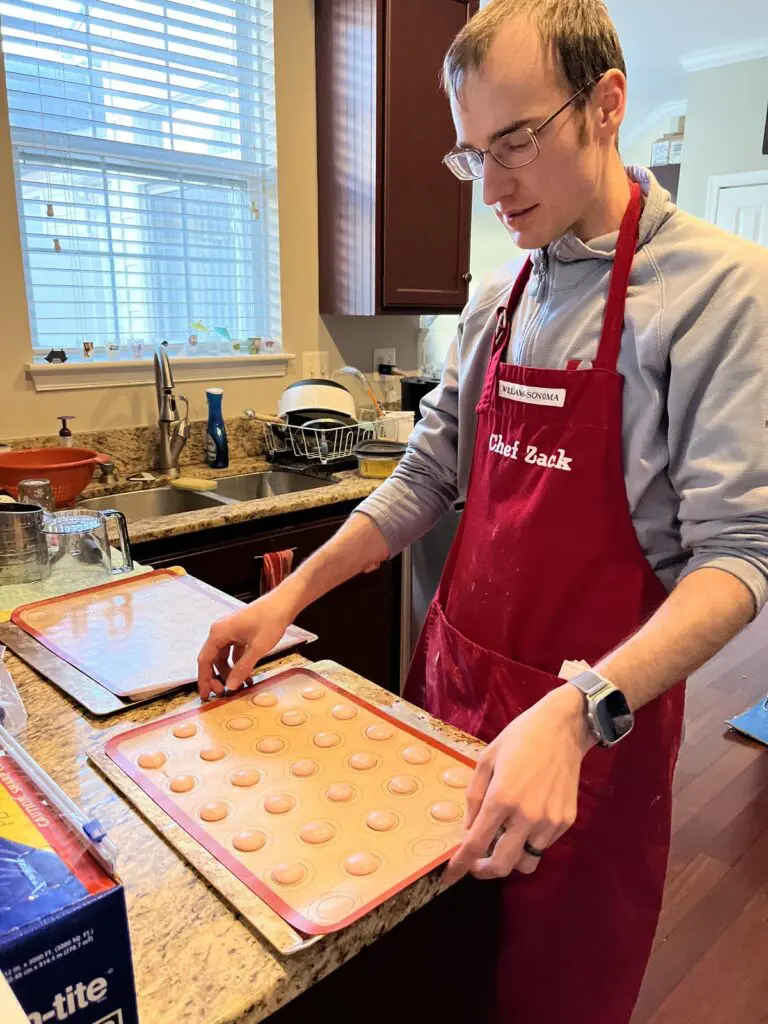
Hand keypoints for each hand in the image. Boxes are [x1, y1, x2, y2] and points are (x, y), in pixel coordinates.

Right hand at [197, 590, 293, 698]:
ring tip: (239, 686)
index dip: (204, 680)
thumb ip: (242, 668)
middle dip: (217, 678)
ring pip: (223, 657)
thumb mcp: (257, 648)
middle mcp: (221, 631)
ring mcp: (230, 632)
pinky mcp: (240, 633)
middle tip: (224, 694)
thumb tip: (230, 687)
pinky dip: (238, 664)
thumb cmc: (270, 620)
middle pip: (213, 659)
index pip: (205, 660)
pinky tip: (247, 675)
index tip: (206, 695)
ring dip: (229, 672)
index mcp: (219, 633)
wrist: (284, 603)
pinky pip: (234, 652)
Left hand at [443, 685, 593, 884]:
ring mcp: (549, 822)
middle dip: (483, 870)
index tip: (450, 876)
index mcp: (501, 798)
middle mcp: (526, 816)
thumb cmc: (519, 739)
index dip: (460, 865)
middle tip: (475, 863)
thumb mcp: (486, 760)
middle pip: (502, 864)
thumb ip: (474, 796)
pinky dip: (530, 843)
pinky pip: (543, 846)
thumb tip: (469, 829)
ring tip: (504, 840)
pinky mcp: (566, 821)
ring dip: (510, 858)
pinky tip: (526, 822)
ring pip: (525, 862)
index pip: (476, 844)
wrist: (562, 729)